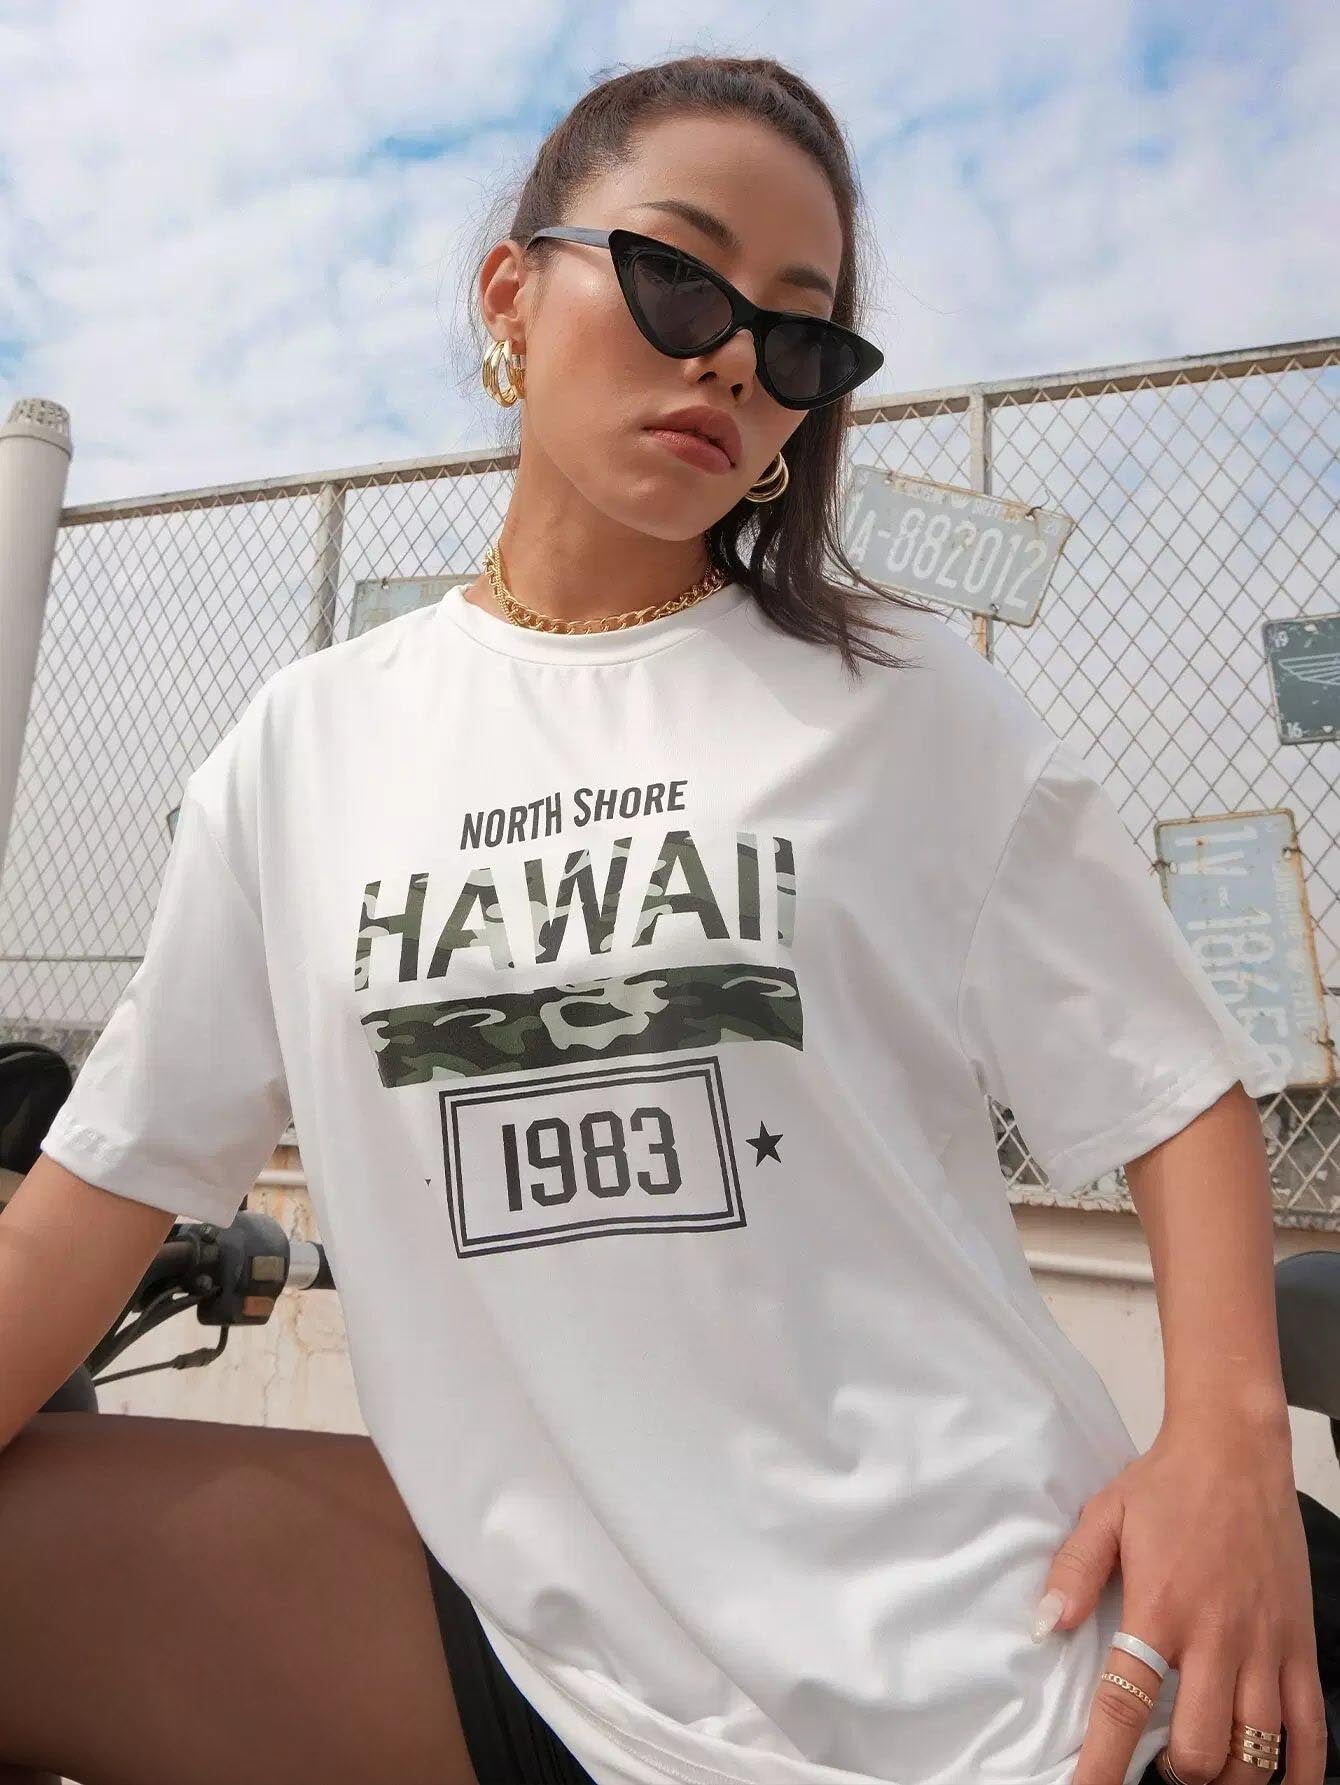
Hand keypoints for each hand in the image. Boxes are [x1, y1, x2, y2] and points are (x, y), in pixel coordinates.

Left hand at [1031, 1422, 1327, 1784]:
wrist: (1236, 1450)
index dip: (1104, 1766)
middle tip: (1157, 1770)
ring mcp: (1264, 1645)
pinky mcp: (1300, 1643)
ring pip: (1255, 1751)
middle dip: (1173, 1778)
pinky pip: (1311, 1729)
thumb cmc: (1166, 1484)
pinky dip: (1298, 1771)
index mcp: (1161, 1609)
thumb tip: (1044, 1626)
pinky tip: (1278, 1783)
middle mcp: (1216, 1637)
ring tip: (1204, 1770)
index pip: (1125, 1706)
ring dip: (1227, 1778)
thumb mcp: (1105, 1515)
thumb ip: (1074, 1572)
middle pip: (1198, 1749)